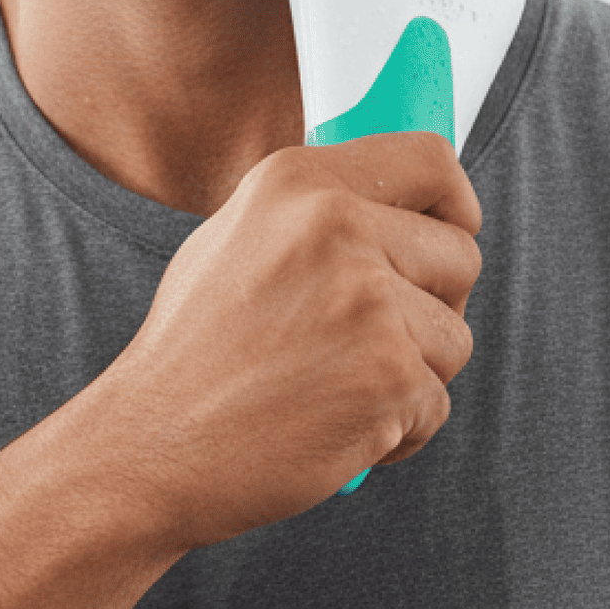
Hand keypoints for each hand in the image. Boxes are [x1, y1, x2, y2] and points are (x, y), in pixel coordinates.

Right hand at [95, 131, 481, 552]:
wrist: (149, 447)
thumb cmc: (191, 353)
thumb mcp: (233, 239)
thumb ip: (316, 212)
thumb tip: (402, 206)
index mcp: (296, 181)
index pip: (432, 162)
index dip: (453, 204)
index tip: (445, 235)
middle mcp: (335, 225)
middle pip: (460, 255)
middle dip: (431, 306)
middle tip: (367, 341)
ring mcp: (367, 302)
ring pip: (453, 337)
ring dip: (411, 375)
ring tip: (334, 388)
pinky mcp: (389, 377)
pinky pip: (437, 404)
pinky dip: (397, 430)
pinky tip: (333, 427)